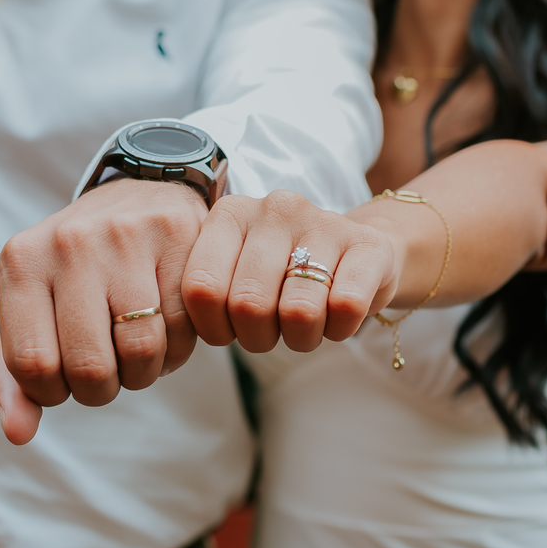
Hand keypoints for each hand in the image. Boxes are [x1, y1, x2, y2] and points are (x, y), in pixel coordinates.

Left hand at [0, 179, 206, 434]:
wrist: (138, 196)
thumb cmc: (78, 271)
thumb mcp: (33, 314)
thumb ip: (13, 378)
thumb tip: (17, 433)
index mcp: (21, 263)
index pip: (32, 367)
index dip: (54, 392)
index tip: (65, 377)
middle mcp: (68, 243)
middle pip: (90, 367)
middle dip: (102, 390)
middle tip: (107, 370)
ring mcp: (123, 235)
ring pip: (141, 351)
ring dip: (144, 371)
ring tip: (137, 349)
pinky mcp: (174, 234)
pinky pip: (183, 326)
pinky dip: (178, 345)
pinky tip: (167, 326)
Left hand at [181, 192, 399, 354]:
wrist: (360, 252)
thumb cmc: (283, 274)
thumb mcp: (235, 275)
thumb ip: (205, 293)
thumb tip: (178, 329)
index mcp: (230, 214)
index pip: (201, 289)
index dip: (214, 329)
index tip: (229, 331)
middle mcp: (274, 208)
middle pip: (248, 306)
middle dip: (259, 339)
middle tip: (273, 332)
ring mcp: (323, 221)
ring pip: (299, 312)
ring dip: (302, 338)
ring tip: (306, 325)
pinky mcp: (368, 244)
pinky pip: (346, 308)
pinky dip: (340, 329)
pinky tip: (338, 317)